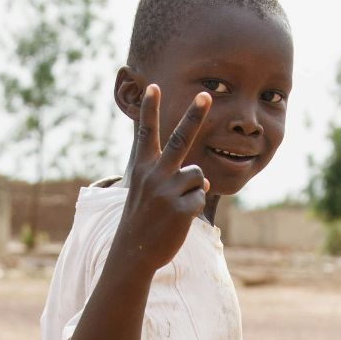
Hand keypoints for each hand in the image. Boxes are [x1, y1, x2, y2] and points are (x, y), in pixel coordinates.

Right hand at [116, 84, 211, 271]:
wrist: (134, 253)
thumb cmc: (142, 220)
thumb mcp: (148, 193)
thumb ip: (173, 178)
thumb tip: (203, 177)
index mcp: (143, 168)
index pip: (147, 133)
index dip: (150, 109)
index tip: (153, 86)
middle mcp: (154, 175)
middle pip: (180, 139)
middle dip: (194, 116)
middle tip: (206, 94)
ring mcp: (168, 191)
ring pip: (197, 175)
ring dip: (193, 189)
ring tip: (174, 207)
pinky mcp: (181, 209)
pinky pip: (200, 196)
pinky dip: (194, 207)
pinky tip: (178, 219)